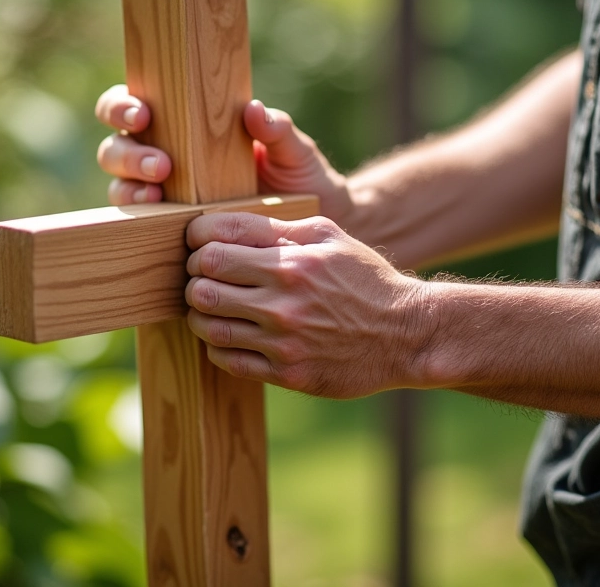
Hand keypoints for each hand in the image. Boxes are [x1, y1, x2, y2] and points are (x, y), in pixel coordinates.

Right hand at [95, 85, 352, 221]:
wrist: (311, 227)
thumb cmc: (300, 178)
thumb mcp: (294, 152)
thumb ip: (277, 130)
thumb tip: (253, 110)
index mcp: (187, 126)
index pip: (140, 105)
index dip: (124, 105)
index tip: (144, 114)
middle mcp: (166, 155)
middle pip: (117, 146)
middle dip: (128, 153)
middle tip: (161, 165)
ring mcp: (163, 193)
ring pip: (120, 182)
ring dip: (130, 184)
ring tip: (157, 192)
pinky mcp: (170, 225)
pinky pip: (137, 219)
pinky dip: (138, 214)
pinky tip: (157, 214)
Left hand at [184, 213, 430, 398]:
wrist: (405, 334)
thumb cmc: (365, 279)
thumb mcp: (330, 237)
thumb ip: (278, 227)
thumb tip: (226, 224)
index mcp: (292, 261)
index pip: (213, 244)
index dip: (195, 239)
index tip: (198, 242)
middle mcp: (283, 301)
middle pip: (200, 284)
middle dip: (194, 275)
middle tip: (203, 274)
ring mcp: (283, 341)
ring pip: (206, 324)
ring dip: (199, 312)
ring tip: (211, 305)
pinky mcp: (287, 373)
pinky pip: (226, 360)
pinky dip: (217, 344)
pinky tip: (229, 332)